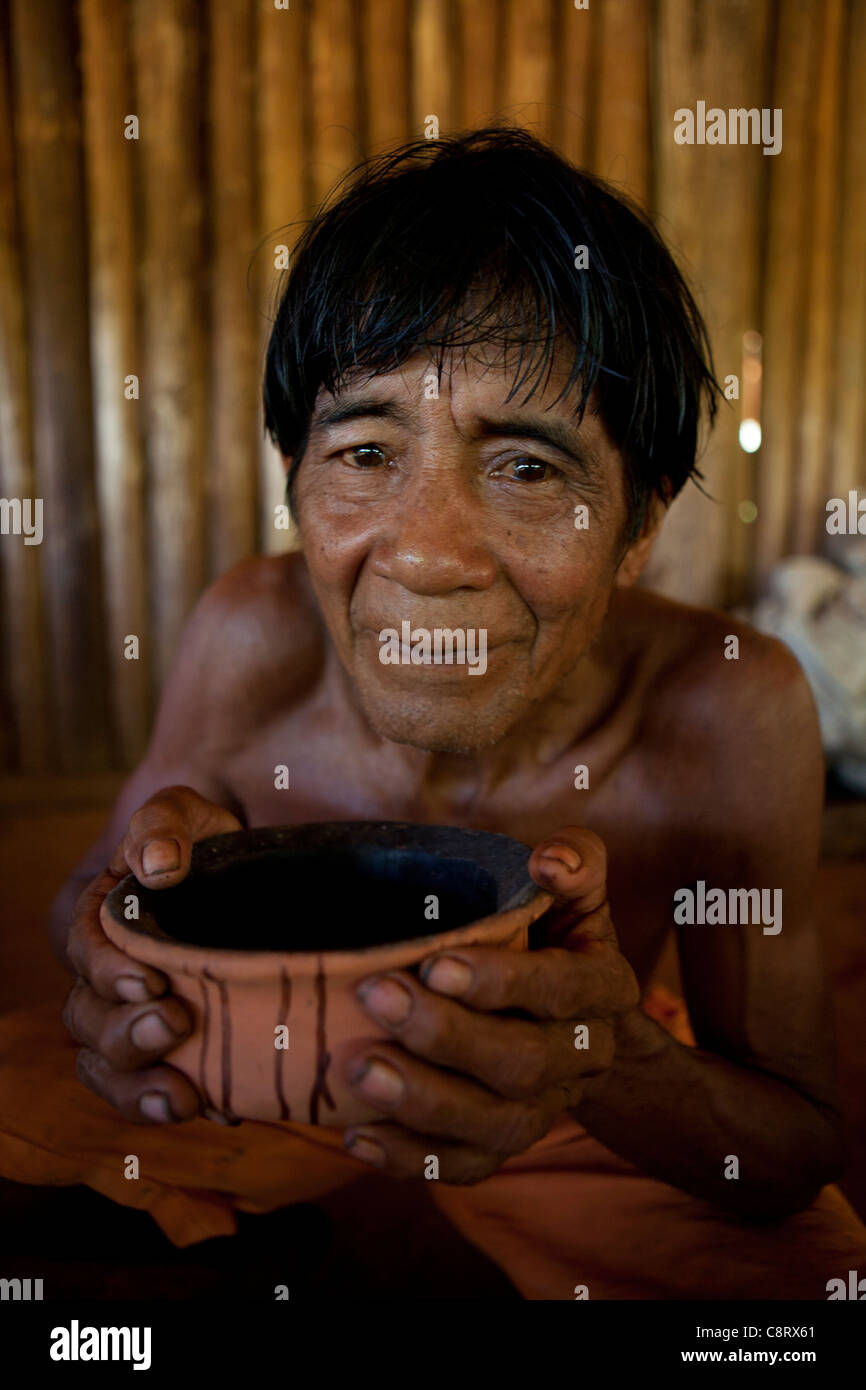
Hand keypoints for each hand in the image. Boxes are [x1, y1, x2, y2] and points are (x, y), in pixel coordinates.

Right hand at [62, 787, 242, 1124]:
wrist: (254, 873)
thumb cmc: (206, 840)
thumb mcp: (185, 815)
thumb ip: (163, 825)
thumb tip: (157, 864)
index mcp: (99, 922)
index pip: (84, 954)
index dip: (108, 972)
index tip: (149, 981)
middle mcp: (110, 978)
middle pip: (90, 1023)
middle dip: (125, 1036)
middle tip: (173, 1028)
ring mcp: (142, 1018)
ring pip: (114, 1069)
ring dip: (141, 1091)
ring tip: (186, 1102)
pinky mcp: (183, 1049)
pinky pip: (165, 1088)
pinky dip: (189, 1102)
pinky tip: (226, 1111)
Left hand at [343, 825, 639, 1181]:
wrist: (574, 1019)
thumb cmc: (555, 936)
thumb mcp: (575, 894)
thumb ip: (575, 863)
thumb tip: (548, 860)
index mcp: (603, 989)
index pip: (560, 989)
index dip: (501, 982)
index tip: (435, 962)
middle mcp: (583, 1057)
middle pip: (523, 1063)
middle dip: (446, 1036)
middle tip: (377, 996)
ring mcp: (546, 1110)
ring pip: (496, 1125)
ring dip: (424, 1102)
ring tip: (359, 1070)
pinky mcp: (506, 1145)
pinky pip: (465, 1167)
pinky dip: (411, 1158)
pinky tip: (358, 1136)